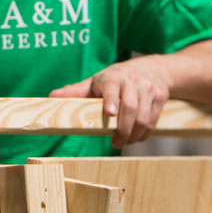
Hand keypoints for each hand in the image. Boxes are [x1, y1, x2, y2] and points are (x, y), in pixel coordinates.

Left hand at [49, 55, 170, 148]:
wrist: (151, 68)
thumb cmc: (115, 78)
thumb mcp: (95, 81)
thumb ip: (76, 91)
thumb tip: (51, 96)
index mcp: (112, 77)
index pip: (111, 87)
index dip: (111, 100)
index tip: (110, 113)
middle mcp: (131, 81)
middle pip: (130, 107)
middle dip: (123, 128)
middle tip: (116, 143)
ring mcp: (147, 89)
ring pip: (143, 116)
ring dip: (134, 134)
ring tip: (124, 142)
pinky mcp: (160, 97)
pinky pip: (153, 119)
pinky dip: (145, 132)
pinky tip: (136, 137)